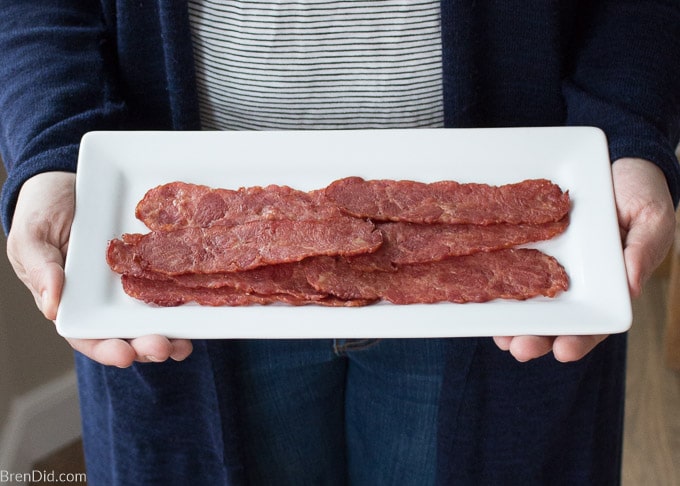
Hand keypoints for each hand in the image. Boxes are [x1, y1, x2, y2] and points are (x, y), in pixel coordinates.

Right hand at [6, 171, 192, 366]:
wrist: (66, 180)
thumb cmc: (41, 211)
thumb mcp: (31, 236)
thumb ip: (40, 269)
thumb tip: (53, 307)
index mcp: (74, 302)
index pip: (89, 337)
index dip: (108, 350)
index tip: (124, 355)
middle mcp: (107, 300)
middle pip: (129, 334)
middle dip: (147, 346)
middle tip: (164, 347)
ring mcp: (134, 282)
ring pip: (154, 317)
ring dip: (171, 334)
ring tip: (184, 344)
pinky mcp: (155, 262)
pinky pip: (172, 281)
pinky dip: (186, 297)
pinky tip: (200, 305)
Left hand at [494, 157, 675, 361]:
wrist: (612, 165)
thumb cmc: (640, 194)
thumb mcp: (652, 218)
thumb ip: (644, 249)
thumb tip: (632, 286)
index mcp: (607, 285)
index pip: (594, 323)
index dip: (579, 340)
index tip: (564, 352)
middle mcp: (574, 283)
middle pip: (553, 323)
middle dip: (536, 341)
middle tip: (520, 350)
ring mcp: (547, 266)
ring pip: (528, 304)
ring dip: (512, 325)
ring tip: (501, 339)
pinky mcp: (526, 246)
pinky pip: (509, 268)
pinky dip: (495, 285)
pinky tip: (481, 297)